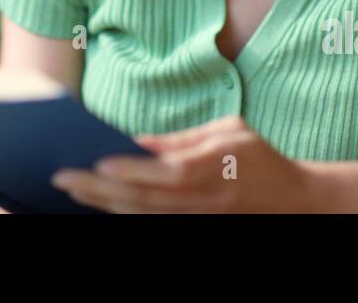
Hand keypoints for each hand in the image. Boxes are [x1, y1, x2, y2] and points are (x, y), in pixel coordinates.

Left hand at [49, 115, 326, 212]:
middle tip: (62, 177)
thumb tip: (137, 140)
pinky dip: (123, 213)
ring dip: (103, 204)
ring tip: (72, 189)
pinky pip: (152, 222)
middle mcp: (202, 199)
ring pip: (142, 216)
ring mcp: (197, 218)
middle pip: (143, 199)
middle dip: (100, 189)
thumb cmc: (259, 156)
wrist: (294, 200)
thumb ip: (183, 138)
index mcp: (212, 168)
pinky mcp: (195, 227)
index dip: (131, 171)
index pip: (166, 174)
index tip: (98, 162)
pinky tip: (101, 203)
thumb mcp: (228, 130)